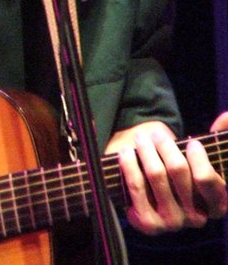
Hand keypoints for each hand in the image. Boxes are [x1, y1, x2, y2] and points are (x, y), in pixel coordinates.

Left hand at [108, 119, 227, 233]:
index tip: (192, 143)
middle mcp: (197, 219)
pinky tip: (125, 152)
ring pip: (156, 174)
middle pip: (178, 171)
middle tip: (157, 134)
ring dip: (146, 150)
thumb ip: (220, 139)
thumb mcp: (202, 160)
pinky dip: (128, 164)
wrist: (153, 199)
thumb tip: (225, 118)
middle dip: (166, 146)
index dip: (198, 158)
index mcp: (217, 207)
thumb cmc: (182, 173)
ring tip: (141, 137)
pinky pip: (135, 185)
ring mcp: (172, 223)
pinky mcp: (148, 224)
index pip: (208, 181)